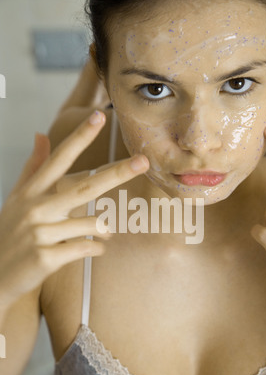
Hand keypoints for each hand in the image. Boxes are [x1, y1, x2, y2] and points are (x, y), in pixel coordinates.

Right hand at [0, 111, 148, 308]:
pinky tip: (94, 250)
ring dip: (105, 230)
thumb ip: (33, 167)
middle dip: (117, 173)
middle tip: (143, 161)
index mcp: (32, 192)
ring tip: (103, 234)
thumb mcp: (17, 198)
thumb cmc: (10, 234)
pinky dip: (96, 249)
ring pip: (91, 224)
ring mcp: (40, 233)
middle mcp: (36, 208)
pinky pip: (86, 248)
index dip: (80, 137)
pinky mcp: (46, 257)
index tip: (99, 117)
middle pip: (85, 186)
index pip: (60, 159)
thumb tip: (40, 134)